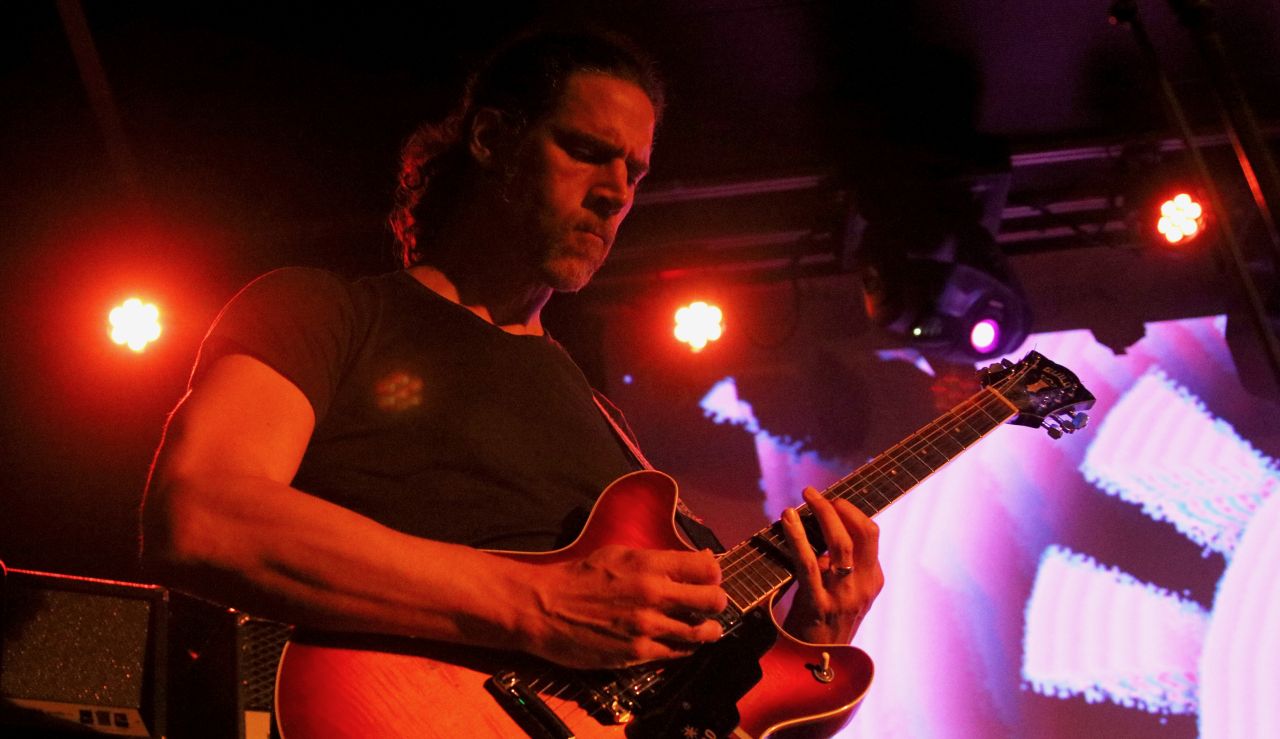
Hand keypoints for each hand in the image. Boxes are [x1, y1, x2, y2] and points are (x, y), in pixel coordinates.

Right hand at [515, 545, 727, 668]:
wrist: (543, 608)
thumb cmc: (579, 577)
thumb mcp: (620, 554)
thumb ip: (659, 559)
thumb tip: (699, 558)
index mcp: (649, 564)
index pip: (708, 567)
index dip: (713, 573)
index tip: (709, 578)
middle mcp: (654, 593)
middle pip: (714, 599)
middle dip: (717, 602)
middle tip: (711, 604)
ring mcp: (647, 626)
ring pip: (702, 632)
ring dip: (708, 630)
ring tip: (705, 628)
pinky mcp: (638, 653)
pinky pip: (678, 653)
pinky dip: (684, 648)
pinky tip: (680, 643)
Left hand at [779, 487, 883, 644]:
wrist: (817, 665)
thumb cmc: (824, 623)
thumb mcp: (844, 593)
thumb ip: (841, 566)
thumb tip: (820, 527)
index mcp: (873, 580)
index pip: (870, 533)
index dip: (851, 510)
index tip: (832, 498)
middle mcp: (863, 586)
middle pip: (860, 533)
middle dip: (837, 506)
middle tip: (813, 493)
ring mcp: (843, 596)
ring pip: (840, 544)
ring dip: (820, 515)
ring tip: (803, 500)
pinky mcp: (819, 605)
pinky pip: (809, 563)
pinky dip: (797, 537)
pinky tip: (787, 520)